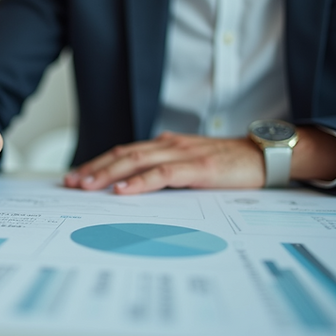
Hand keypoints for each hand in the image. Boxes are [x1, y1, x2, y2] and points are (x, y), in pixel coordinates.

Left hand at [64, 132, 265, 193]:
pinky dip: (140, 182)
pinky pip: (163, 174)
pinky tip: (123, 190)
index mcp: (166, 145)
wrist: (264, 156)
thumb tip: (138, 186)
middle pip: (123, 154)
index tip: (75, 176)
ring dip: (108, 173)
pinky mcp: (198, 167)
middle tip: (71, 183)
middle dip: (94, 168)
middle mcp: (169, 145)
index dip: (98, 163)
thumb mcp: (192, 166)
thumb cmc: (229, 164)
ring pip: (136, 161)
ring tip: (87, 186)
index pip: (124, 152)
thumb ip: (167, 170)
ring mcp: (183, 154)